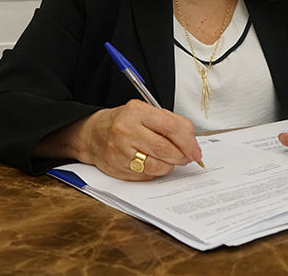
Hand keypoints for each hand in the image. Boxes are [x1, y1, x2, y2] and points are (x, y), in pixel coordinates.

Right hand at [36, 100, 203, 180]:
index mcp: (137, 112)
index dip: (187, 141)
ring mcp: (119, 150)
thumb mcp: (145, 112)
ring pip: (155, 166)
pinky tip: (154, 165)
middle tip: (188, 158)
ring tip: (171, 161)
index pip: (170, 127)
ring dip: (169, 166)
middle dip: (181, 156)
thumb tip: (193, 140)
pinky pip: (144, 176)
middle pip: (164, 148)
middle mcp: (126, 130)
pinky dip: (155, 173)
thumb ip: (171, 121)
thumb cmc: (123, 122)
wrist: (92, 134)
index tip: (195, 150)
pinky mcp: (116, 167)